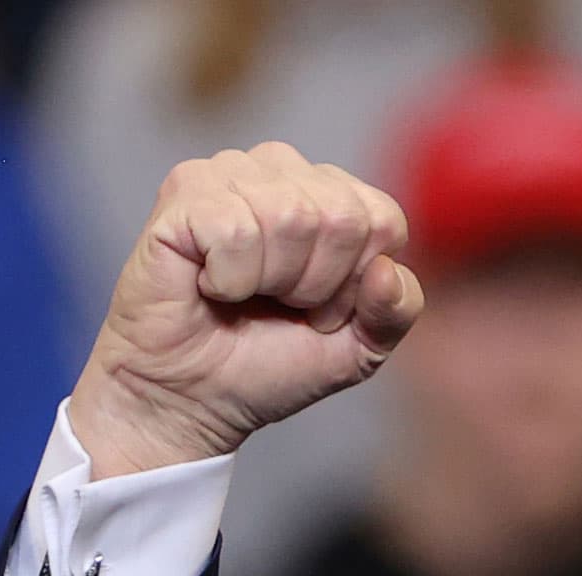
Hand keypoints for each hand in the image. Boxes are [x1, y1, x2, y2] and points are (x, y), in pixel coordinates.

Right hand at [68, 142, 426, 478]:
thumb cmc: (269, 365)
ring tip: (244, 295)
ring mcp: (231, 174)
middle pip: (342, 216)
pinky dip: (229, 278)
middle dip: (317, 284)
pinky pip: (235, 228)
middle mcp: (283, 171)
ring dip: (272, 280)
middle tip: (277, 305)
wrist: (190, 398)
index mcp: (332, 196)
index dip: (356, 284)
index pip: (382, 220)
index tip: (318, 310)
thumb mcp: (358, 349)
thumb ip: (396, 311)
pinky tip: (210, 285)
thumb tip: (388, 269)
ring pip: (291, 214)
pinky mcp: (184, 193)